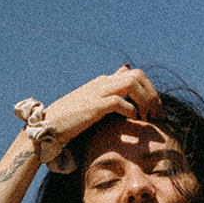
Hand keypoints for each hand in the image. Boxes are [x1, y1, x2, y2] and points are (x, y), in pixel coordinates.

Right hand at [41, 68, 161, 146]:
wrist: (45, 128)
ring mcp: (97, 92)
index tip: (154, 111)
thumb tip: (123, 74)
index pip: (135, 75)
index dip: (150, 90)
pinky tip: (133, 121)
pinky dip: (131, 111)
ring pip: (133, 83)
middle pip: (138, 75)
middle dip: (153, 94)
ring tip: (149, 118)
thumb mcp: (92, 103)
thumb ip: (109, 91)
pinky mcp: (93, 106)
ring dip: (146, 100)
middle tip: (157, 115)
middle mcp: (102, 83)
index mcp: (103, 82)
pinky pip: (120, 101)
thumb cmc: (69, 120)